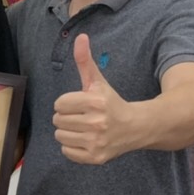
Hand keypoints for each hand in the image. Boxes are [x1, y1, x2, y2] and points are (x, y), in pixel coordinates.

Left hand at [52, 33, 136, 164]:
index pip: (59, 103)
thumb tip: (80, 36)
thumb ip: (85, 61)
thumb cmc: (111, 102)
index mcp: (95, 102)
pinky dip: (72, 147)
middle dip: (67, 117)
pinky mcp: (95, 157)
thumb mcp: (98, 81)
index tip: (80, 104)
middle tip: (82, 117)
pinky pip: (67, 152)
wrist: (135, 127)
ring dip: (68, 132)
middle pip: (58, 120)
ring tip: (83, 128)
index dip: (67, 103)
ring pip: (60, 136)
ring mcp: (96, 142)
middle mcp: (96, 123)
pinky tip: (85, 140)